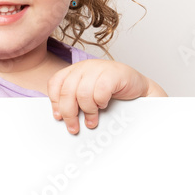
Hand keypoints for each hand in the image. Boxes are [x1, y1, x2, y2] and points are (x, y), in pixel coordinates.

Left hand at [48, 60, 166, 133]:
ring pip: (82, 94)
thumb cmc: (113, 94)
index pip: (55, 83)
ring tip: (92, 120)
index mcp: (75, 70)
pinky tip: (104, 105)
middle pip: (67, 91)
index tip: (59, 117)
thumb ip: (75, 101)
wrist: (138, 89)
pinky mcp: (113, 73)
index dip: (55, 102)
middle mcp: (85, 67)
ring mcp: (99, 68)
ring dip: (87, 111)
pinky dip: (101, 102)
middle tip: (74, 128)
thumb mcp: (89, 95)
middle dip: (69, 113)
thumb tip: (62, 118)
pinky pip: (100, 92)